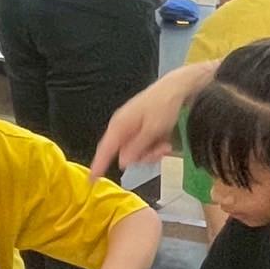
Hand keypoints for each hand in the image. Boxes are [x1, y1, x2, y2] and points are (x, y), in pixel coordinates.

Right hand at [89, 63, 209, 178]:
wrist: (177, 88)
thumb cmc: (164, 105)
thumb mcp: (153, 129)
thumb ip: (137, 147)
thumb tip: (122, 163)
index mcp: (119, 125)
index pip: (104, 149)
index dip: (98, 165)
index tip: (92, 180)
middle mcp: (122, 128)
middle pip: (125, 155)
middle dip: (143, 157)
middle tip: (159, 152)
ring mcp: (132, 128)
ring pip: (137, 152)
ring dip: (152, 153)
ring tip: (165, 145)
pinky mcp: (142, 129)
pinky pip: (144, 146)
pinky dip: (154, 147)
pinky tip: (165, 142)